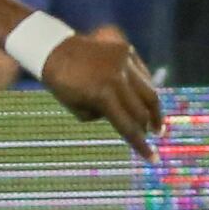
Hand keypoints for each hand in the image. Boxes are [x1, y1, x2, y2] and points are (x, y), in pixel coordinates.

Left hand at [33, 31, 163, 161]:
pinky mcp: (126, 49)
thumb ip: (105, 116)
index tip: (153, 160)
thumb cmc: (62, 84)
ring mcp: (124, 60)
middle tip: (154, 135)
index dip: (141, 145)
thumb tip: (127, 119)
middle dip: (149, 126)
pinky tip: (143, 97)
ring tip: (153, 120)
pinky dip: (144, 87)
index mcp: (103, 94)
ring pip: (149, 89)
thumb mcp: (79, 109)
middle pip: (143, 109)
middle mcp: (118, 76)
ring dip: (152, 107)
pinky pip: (142, 73)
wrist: (53, 49)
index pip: (128, 126)